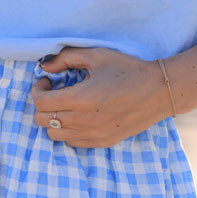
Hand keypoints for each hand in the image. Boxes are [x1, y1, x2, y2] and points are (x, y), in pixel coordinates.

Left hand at [30, 46, 171, 147]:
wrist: (159, 91)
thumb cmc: (127, 69)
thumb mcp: (96, 55)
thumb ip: (66, 58)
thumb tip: (45, 67)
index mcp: (81, 98)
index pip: (41, 103)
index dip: (37, 90)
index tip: (47, 82)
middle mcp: (84, 120)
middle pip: (43, 120)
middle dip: (42, 104)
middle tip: (53, 92)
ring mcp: (94, 134)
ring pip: (54, 134)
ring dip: (53, 119)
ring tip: (65, 105)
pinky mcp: (103, 142)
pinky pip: (72, 142)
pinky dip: (67, 130)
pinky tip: (78, 116)